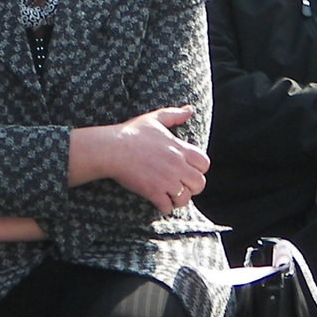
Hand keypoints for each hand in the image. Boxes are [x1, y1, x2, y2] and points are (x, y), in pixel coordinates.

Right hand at [71, 105, 209, 214]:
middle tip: (182, 185)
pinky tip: (159, 202)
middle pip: (199, 184)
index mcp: (179, 148)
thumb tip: (190, 109)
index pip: (204, 164)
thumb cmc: (132, 132)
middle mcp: (176, 165)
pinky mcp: (153, 192)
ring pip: (185, 198)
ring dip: (179, 199)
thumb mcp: (155, 118)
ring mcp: (165, 180)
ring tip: (171, 195)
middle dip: (193, 187)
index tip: (190, 170)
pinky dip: (165, 207)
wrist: (112, 149)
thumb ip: (175, 114)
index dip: (200, 169)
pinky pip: (167, 207)